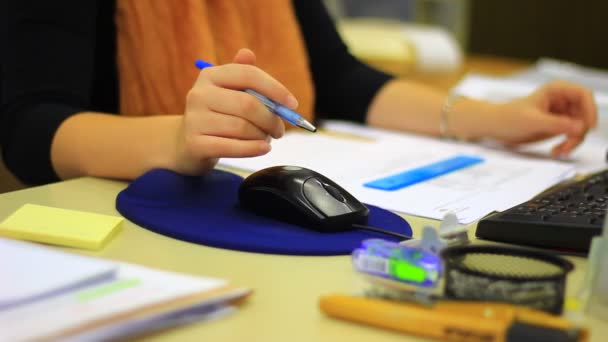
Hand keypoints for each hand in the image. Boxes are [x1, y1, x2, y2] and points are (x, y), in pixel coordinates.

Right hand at [173, 48, 297, 174]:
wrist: (186, 145)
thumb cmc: (217, 116)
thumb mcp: (229, 92)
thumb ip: (244, 77)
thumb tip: (248, 53)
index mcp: (210, 75)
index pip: (249, 75)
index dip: (275, 89)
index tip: (292, 105)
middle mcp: (199, 94)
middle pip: (248, 104)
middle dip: (271, 119)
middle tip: (279, 130)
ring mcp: (194, 119)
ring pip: (242, 127)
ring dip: (262, 136)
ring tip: (266, 139)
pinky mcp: (195, 144)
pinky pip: (232, 147)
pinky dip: (253, 149)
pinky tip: (263, 148)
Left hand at [489, 80, 596, 157]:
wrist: (495, 127)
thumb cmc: (508, 118)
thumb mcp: (532, 121)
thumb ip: (556, 124)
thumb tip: (579, 127)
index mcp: (556, 90)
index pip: (583, 95)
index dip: (590, 109)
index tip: (588, 126)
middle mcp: (562, 100)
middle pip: (585, 114)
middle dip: (579, 131)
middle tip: (567, 145)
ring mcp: (561, 114)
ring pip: (580, 127)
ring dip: (573, 141)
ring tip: (559, 151)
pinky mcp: (558, 126)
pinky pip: (572, 136)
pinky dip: (567, 145)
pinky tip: (556, 151)